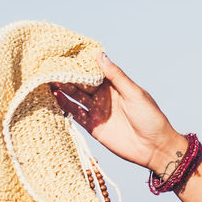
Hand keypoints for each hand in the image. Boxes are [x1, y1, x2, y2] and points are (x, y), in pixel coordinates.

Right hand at [50, 52, 186, 174]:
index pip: (93, 70)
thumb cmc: (152, 119)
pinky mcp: (93, 126)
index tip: (63, 52)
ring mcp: (97, 110)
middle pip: (81, 82)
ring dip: (61, 87)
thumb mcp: (135, 94)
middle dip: (66, 74)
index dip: (80, 62)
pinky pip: (75, 113)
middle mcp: (104, 96)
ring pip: (74, 96)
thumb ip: (116, 76)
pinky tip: (53, 95)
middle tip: (48, 64)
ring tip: (46, 77)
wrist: (155, 148)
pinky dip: (63, 105)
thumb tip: (99, 54)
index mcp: (115, 85)